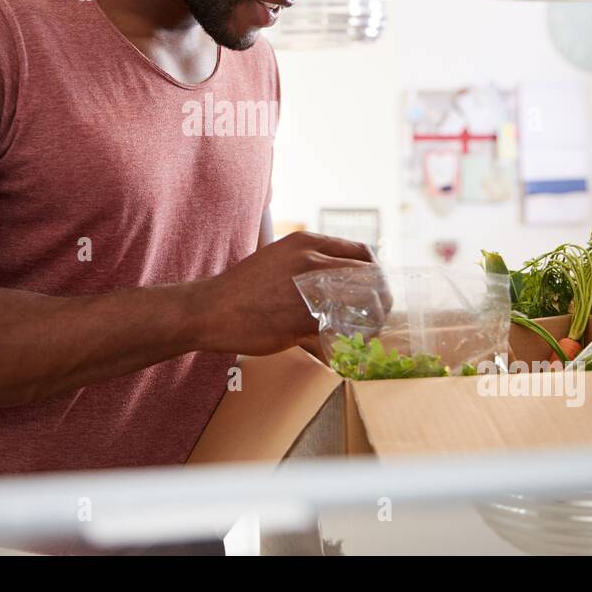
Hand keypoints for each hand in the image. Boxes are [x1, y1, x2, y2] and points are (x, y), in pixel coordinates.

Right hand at [197, 231, 378, 355]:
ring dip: (372, 320)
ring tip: (366, 333)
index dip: (374, 275)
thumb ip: (310, 265)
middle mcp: (313, 260)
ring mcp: (310, 288)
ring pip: (362, 303)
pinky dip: (351, 340)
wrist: (211, 309)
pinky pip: (342, 330)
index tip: (374, 291)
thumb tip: (341, 283)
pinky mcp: (304, 318)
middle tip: (378, 316)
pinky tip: (346, 348)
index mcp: (307, 242)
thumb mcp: (279, 259)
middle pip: (370, 276)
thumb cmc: (243, 289)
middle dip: (381, 298)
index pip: (362, 253)